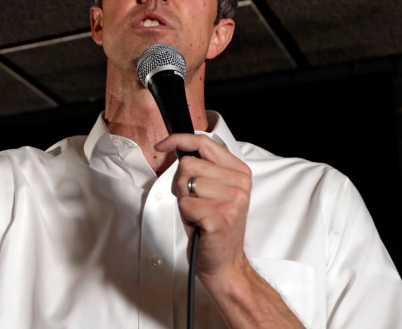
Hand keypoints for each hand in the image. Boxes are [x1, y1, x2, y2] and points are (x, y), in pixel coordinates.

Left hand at [156, 134, 252, 281]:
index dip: (179, 140)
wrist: (223, 261)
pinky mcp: (220, 216)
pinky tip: (199, 224)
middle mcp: (239, 183)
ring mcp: (232, 199)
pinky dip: (185, 214)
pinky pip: (185, 203)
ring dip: (184, 200)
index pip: (204, 142)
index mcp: (239, 171)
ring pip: (184, 182)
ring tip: (198, 213)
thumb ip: (201, 167)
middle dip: (181, 183)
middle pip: (188, 164)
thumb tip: (175, 146)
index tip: (162, 144)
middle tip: (195, 203)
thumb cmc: (212, 225)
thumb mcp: (211, 190)